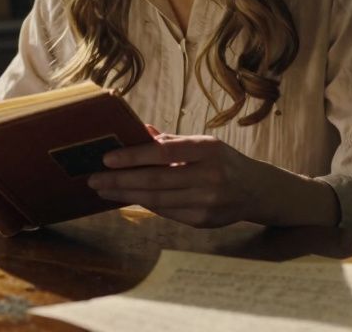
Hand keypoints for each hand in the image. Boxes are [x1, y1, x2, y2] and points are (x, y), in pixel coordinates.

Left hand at [87, 131, 339, 228]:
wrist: (257, 190)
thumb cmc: (223, 161)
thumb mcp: (204, 143)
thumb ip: (172, 140)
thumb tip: (140, 130)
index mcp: (208, 150)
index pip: (164, 153)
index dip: (133, 156)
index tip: (107, 158)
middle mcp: (210, 177)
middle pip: (156, 181)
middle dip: (120, 181)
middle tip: (94, 179)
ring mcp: (208, 202)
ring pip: (158, 200)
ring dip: (126, 195)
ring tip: (103, 189)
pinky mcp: (204, 221)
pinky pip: (167, 213)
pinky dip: (145, 205)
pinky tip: (127, 198)